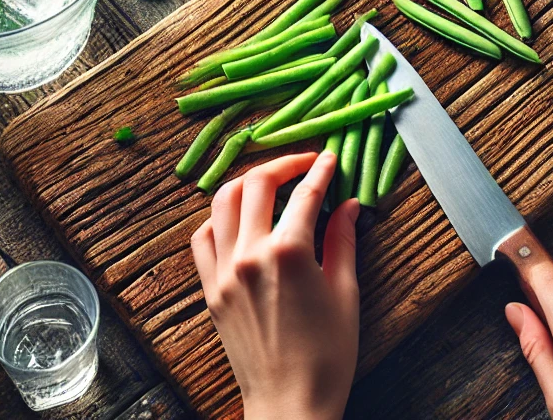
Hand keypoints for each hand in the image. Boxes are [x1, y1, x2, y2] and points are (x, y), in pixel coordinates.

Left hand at [191, 150, 358, 419]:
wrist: (290, 405)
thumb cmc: (327, 356)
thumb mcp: (345, 293)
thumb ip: (343, 241)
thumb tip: (349, 204)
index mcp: (289, 253)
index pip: (305, 193)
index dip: (321, 170)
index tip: (330, 158)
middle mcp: (250, 254)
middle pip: (258, 183)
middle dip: (284, 164)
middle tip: (304, 164)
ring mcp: (225, 270)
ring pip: (223, 201)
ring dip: (248, 183)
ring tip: (270, 182)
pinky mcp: (211, 289)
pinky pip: (203, 237)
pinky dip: (218, 218)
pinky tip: (239, 218)